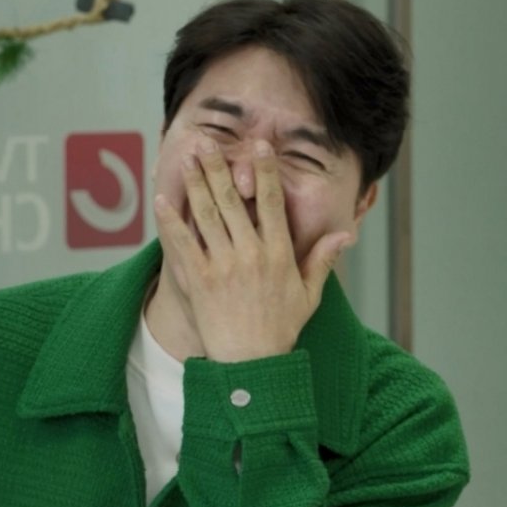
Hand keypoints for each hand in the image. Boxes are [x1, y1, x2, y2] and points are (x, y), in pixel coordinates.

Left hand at [154, 137, 353, 362]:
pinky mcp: (199, 280)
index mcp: (279, 254)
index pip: (271, 203)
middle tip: (208, 142)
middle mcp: (251, 255)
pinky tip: (162, 199)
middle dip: (220, 167)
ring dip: (196, 183)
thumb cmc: (281, 330)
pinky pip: (182, 244)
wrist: (252, 364)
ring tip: (188, 158)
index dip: (264, 172)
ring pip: (206, 215)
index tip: (258, 147)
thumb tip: (344, 236)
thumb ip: (322, 261)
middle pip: (232, 200)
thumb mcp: (309, 295)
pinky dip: (171, 220)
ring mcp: (223, 266)